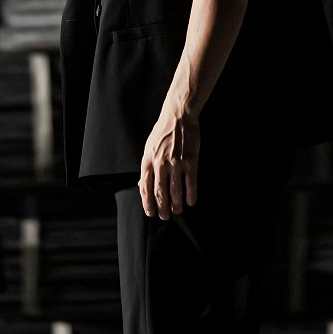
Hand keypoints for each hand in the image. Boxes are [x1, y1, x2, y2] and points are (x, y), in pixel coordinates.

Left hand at [138, 102, 198, 219]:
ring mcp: (176, 163)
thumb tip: (141, 184)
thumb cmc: (162, 132)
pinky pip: (190, 183)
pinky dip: (191, 195)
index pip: (145, 187)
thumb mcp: (149, 148)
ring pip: (175, 191)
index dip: (147, 203)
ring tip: (178, 211)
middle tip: (165, 216)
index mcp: (148, 161)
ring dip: (176, 205)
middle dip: (162, 208)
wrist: (178, 116)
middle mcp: (160, 164)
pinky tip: (191, 201)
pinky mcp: (190, 161)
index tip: (150, 213)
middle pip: (160, 193)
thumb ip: (146, 167)